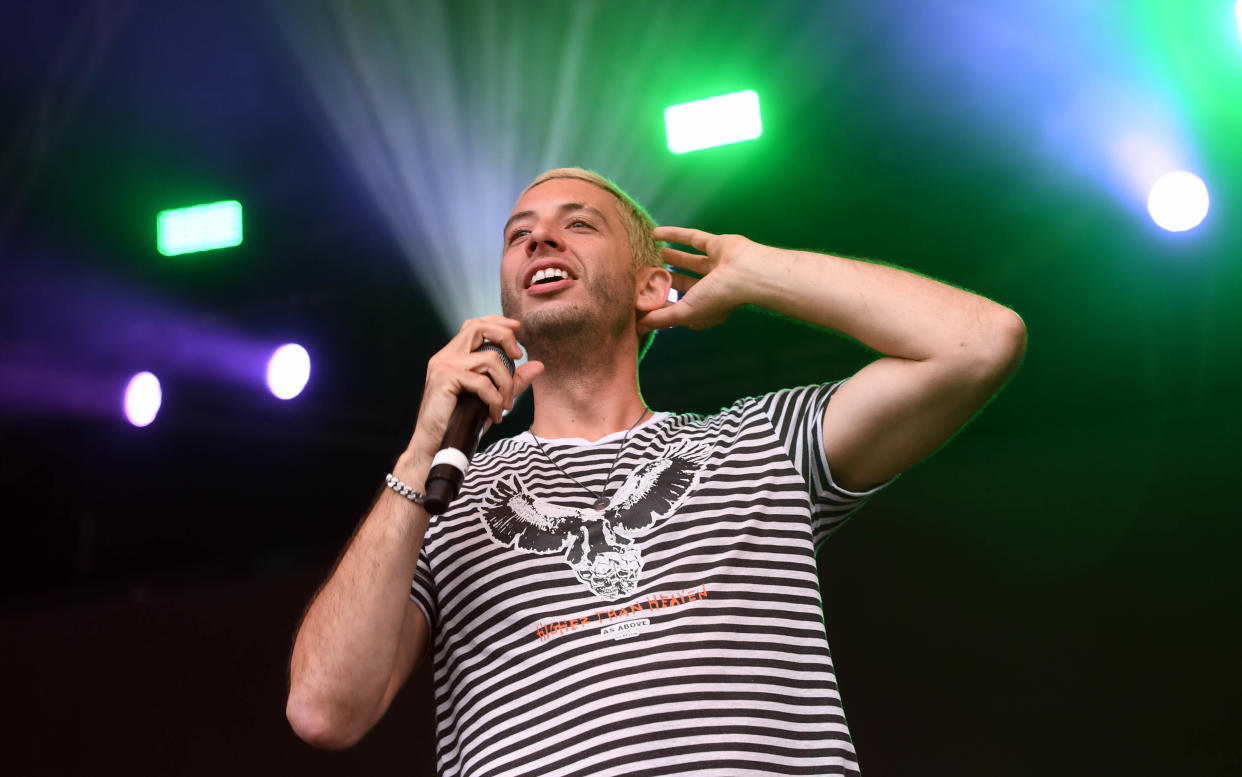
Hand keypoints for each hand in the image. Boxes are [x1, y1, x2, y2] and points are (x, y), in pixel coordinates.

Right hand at [405, 315, 543, 466]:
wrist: (434, 444)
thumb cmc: (459, 421)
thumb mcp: (491, 397)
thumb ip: (513, 380)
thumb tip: (538, 365)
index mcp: (453, 355)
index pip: (474, 325)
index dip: (497, 322)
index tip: (516, 328)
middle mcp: (447, 356)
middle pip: (478, 327)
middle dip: (505, 337)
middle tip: (518, 356)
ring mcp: (444, 366)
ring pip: (489, 359)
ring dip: (505, 383)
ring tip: (506, 404)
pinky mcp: (446, 379)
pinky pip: (483, 383)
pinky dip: (495, 400)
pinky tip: (495, 414)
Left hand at [639, 226, 763, 334]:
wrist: (748, 273)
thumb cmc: (720, 297)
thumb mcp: (685, 313)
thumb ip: (661, 319)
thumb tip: (639, 328)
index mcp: (707, 308)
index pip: (680, 309)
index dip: (663, 307)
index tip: (642, 303)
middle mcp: (713, 288)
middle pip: (684, 285)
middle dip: (666, 281)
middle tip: (644, 276)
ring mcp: (716, 266)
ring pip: (689, 261)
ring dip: (671, 257)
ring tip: (651, 255)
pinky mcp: (718, 245)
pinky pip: (692, 238)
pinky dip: (674, 235)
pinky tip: (655, 233)